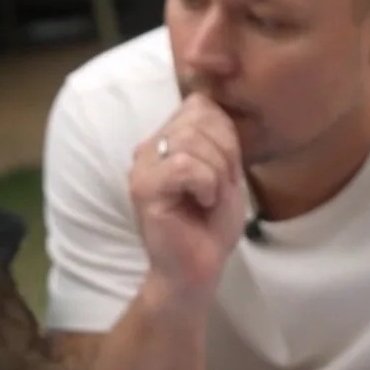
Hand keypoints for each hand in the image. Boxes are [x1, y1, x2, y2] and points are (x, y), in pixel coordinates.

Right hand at [128, 93, 247, 295]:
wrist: (198, 268)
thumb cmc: (211, 225)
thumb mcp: (226, 171)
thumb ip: (219, 137)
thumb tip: (210, 101)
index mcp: (167, 139)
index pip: (201, 105)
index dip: (226, 135)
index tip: (226, 171)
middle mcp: (150, 147)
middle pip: (199, 119)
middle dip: (225, 155)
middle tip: (219, 189)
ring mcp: (142, 166)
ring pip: (192, 141)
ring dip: (216, 173)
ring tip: (208, 198)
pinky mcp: (144, 188)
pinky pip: (184, 165)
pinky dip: (205, 184)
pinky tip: (201, 203)